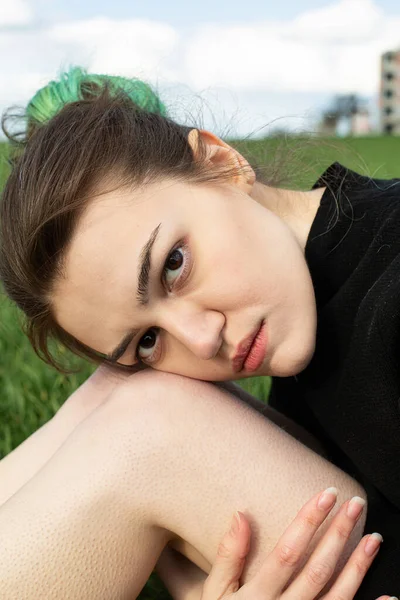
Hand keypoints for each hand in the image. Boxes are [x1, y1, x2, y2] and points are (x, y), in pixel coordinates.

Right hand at [201, 488, 391, 599]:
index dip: (309, 521)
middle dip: (338, 533)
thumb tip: (240, 514)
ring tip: (374, 537)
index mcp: (258, 595)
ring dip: (359, 566)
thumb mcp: (216, 593)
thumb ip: (229, 556)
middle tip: (356, 504)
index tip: (326, 494)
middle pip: (318, 569)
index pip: (288, 551)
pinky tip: (389, 597)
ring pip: (338, 596)